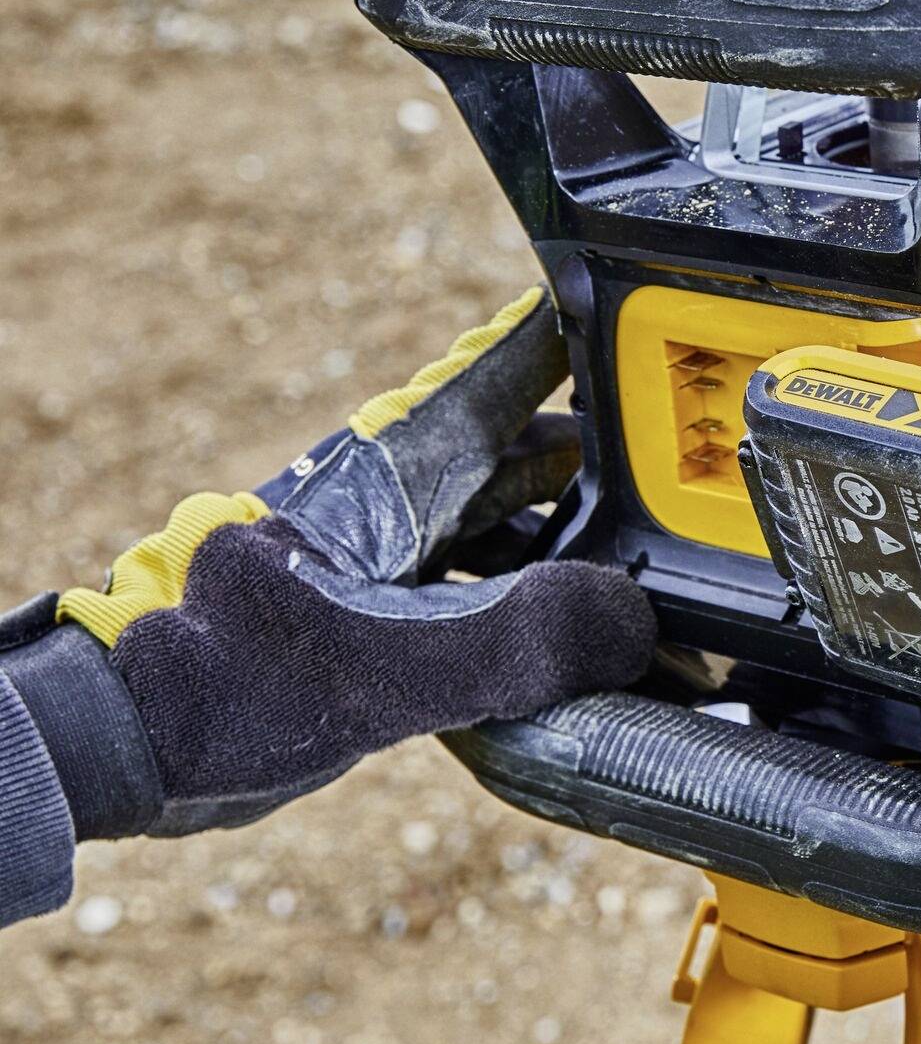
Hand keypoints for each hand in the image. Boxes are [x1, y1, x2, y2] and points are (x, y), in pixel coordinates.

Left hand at [3, 288, 653, 850]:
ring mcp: (382, 558)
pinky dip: (529, 596)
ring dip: (571, 532)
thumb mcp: (384, 665)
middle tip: (678, 445)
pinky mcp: (370, 617)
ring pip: (499, 519)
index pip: (502, 376)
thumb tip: (630, 618)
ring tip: (648, 552)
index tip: (639, 299)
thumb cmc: (221, 685)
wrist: (119, 743)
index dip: (571, 334)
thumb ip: (516, 639)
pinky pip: (476, 586)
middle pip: (518, 447)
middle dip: (600, 444)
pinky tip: (567, 631)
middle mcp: (393, 503)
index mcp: (393, 478)